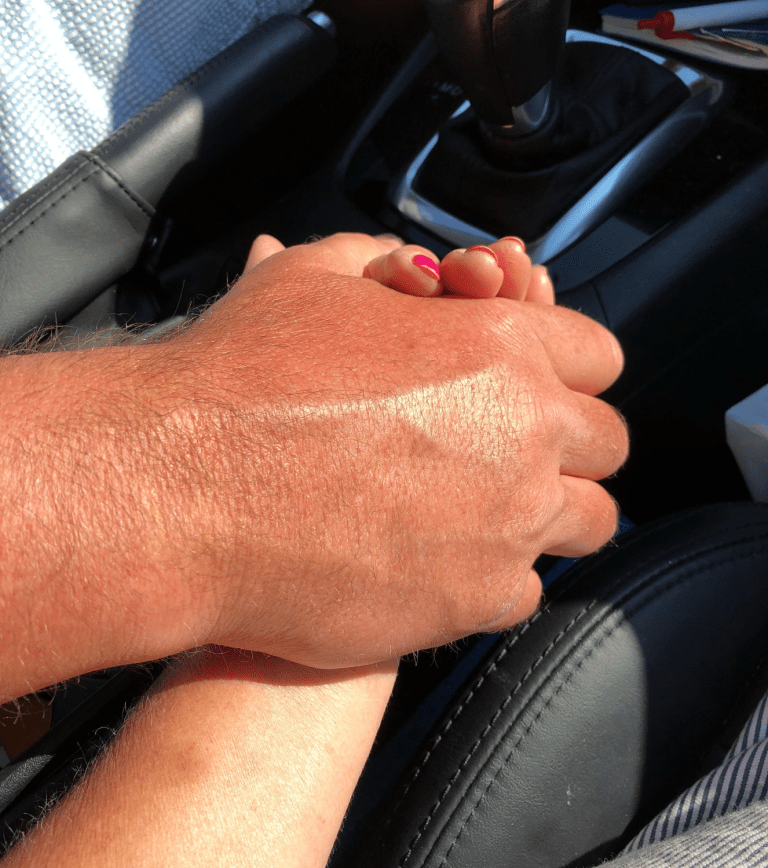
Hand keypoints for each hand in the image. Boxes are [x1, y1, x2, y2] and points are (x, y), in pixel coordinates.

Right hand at [152, 231, 626, 665]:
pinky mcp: (473, 598)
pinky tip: (441, 559)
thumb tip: (416, 275)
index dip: (568, 369)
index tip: (542, 388)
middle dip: (569, 445)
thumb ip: (386, 268)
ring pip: (586, 522)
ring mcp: (508, 521)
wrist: (182, 490)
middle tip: (515, 451)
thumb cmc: (236, 383)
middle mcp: (522, 432)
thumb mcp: (312, 281)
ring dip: (549, 513)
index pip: (598, 354)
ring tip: (488, 511)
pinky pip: (526, 590)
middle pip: (606, 443)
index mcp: (498, 343)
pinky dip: (496, 576)